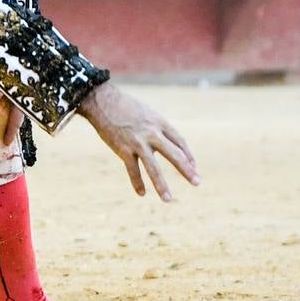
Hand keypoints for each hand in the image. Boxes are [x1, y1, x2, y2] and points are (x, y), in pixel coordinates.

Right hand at [77, 82, 200, 200]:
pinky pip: (132, 170)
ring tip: (168, 199)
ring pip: (153, 168)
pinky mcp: (123, 149)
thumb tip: (164, 142)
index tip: (194, 167)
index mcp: (159, 122)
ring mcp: (138, 142)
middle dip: (186, 170)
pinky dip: (137, 183)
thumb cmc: (124, 105)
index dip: (188, 155)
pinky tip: (142, 193)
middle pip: (174, 154)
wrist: (102, 100)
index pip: (180, 141)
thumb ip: (155, 127)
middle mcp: (152, 133)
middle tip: (197, 182)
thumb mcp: (146, 112)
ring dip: (161, 185)